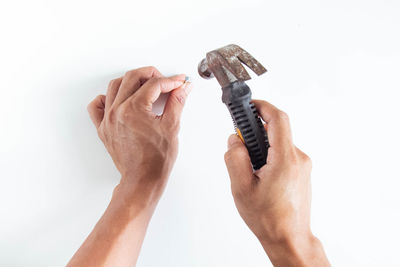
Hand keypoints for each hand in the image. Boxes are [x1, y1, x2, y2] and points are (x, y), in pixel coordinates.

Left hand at [68, 67, 191, 266]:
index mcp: (134, 109)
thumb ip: (177, 102)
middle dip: (151, 74)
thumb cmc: (156, 160)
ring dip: (131, 81)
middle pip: (132, 77)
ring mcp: (107, 119)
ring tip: (145, 86)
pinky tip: (118, 99)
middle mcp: (117, 110)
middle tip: (165, 81)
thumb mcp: (171, 127)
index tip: (179, 82)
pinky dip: (106, 98)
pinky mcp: (103, 128)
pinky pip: (97, 106)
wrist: (143, 180)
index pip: (154, 84)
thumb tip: (183, 88)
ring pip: (115, 86)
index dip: (170, 81)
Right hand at [224, 100, 328, 266]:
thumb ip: (235, 158)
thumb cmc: (268, 218)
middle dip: (255, 132)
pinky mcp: (302, 172)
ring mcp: (302, 166)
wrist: (289, 238)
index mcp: (285, 159)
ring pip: (278, 143)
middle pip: (276, 130)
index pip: (278, 119)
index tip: (249, 104)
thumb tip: (235, 140)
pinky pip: (283, 154)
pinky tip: (259, 175)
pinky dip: (269, 156)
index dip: (262, 106)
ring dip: (261, 147)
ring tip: (248, 169)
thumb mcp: (241, 187)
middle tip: (240, 143)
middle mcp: (298, 158)